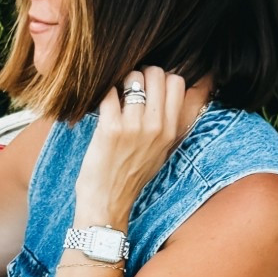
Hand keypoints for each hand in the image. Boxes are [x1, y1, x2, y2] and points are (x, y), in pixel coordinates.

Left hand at [73, 66, 187, 227]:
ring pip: (132, 77)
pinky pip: (108, 92)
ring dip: (119, 82)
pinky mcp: (110, 128)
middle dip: (140, 74)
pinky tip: (99, 106)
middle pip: (157, 73)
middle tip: (128, 89)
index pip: (177, 82)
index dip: (161, 79)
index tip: (148, 88)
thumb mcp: (160, 152)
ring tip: (113, 97)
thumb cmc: (130, 176)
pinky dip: (101, 93)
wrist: (107, 203)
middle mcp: (157, 126)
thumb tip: (168, 93)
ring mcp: (134, 127)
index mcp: (171, 131)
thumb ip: (166, 124)